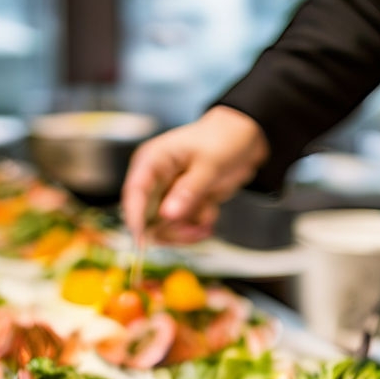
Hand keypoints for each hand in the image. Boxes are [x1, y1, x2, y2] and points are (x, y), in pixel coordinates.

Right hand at [122, 106, 268, 242]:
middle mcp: (155, 179)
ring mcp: (167, 193)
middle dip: (171, 229)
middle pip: (147, 216)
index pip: (135, 192)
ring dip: (185, 231)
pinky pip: (180, 226)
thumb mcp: (210, 164)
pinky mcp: (180, 204)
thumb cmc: (223, 139)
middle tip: (195, 230)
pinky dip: (196, 227)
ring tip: (206, 223)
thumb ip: (189, 190)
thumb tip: (168, 215)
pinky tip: (210, 214)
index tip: (142, 241)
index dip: (135, 218)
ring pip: (163, 227)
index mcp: (153, 160)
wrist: (245, 137)